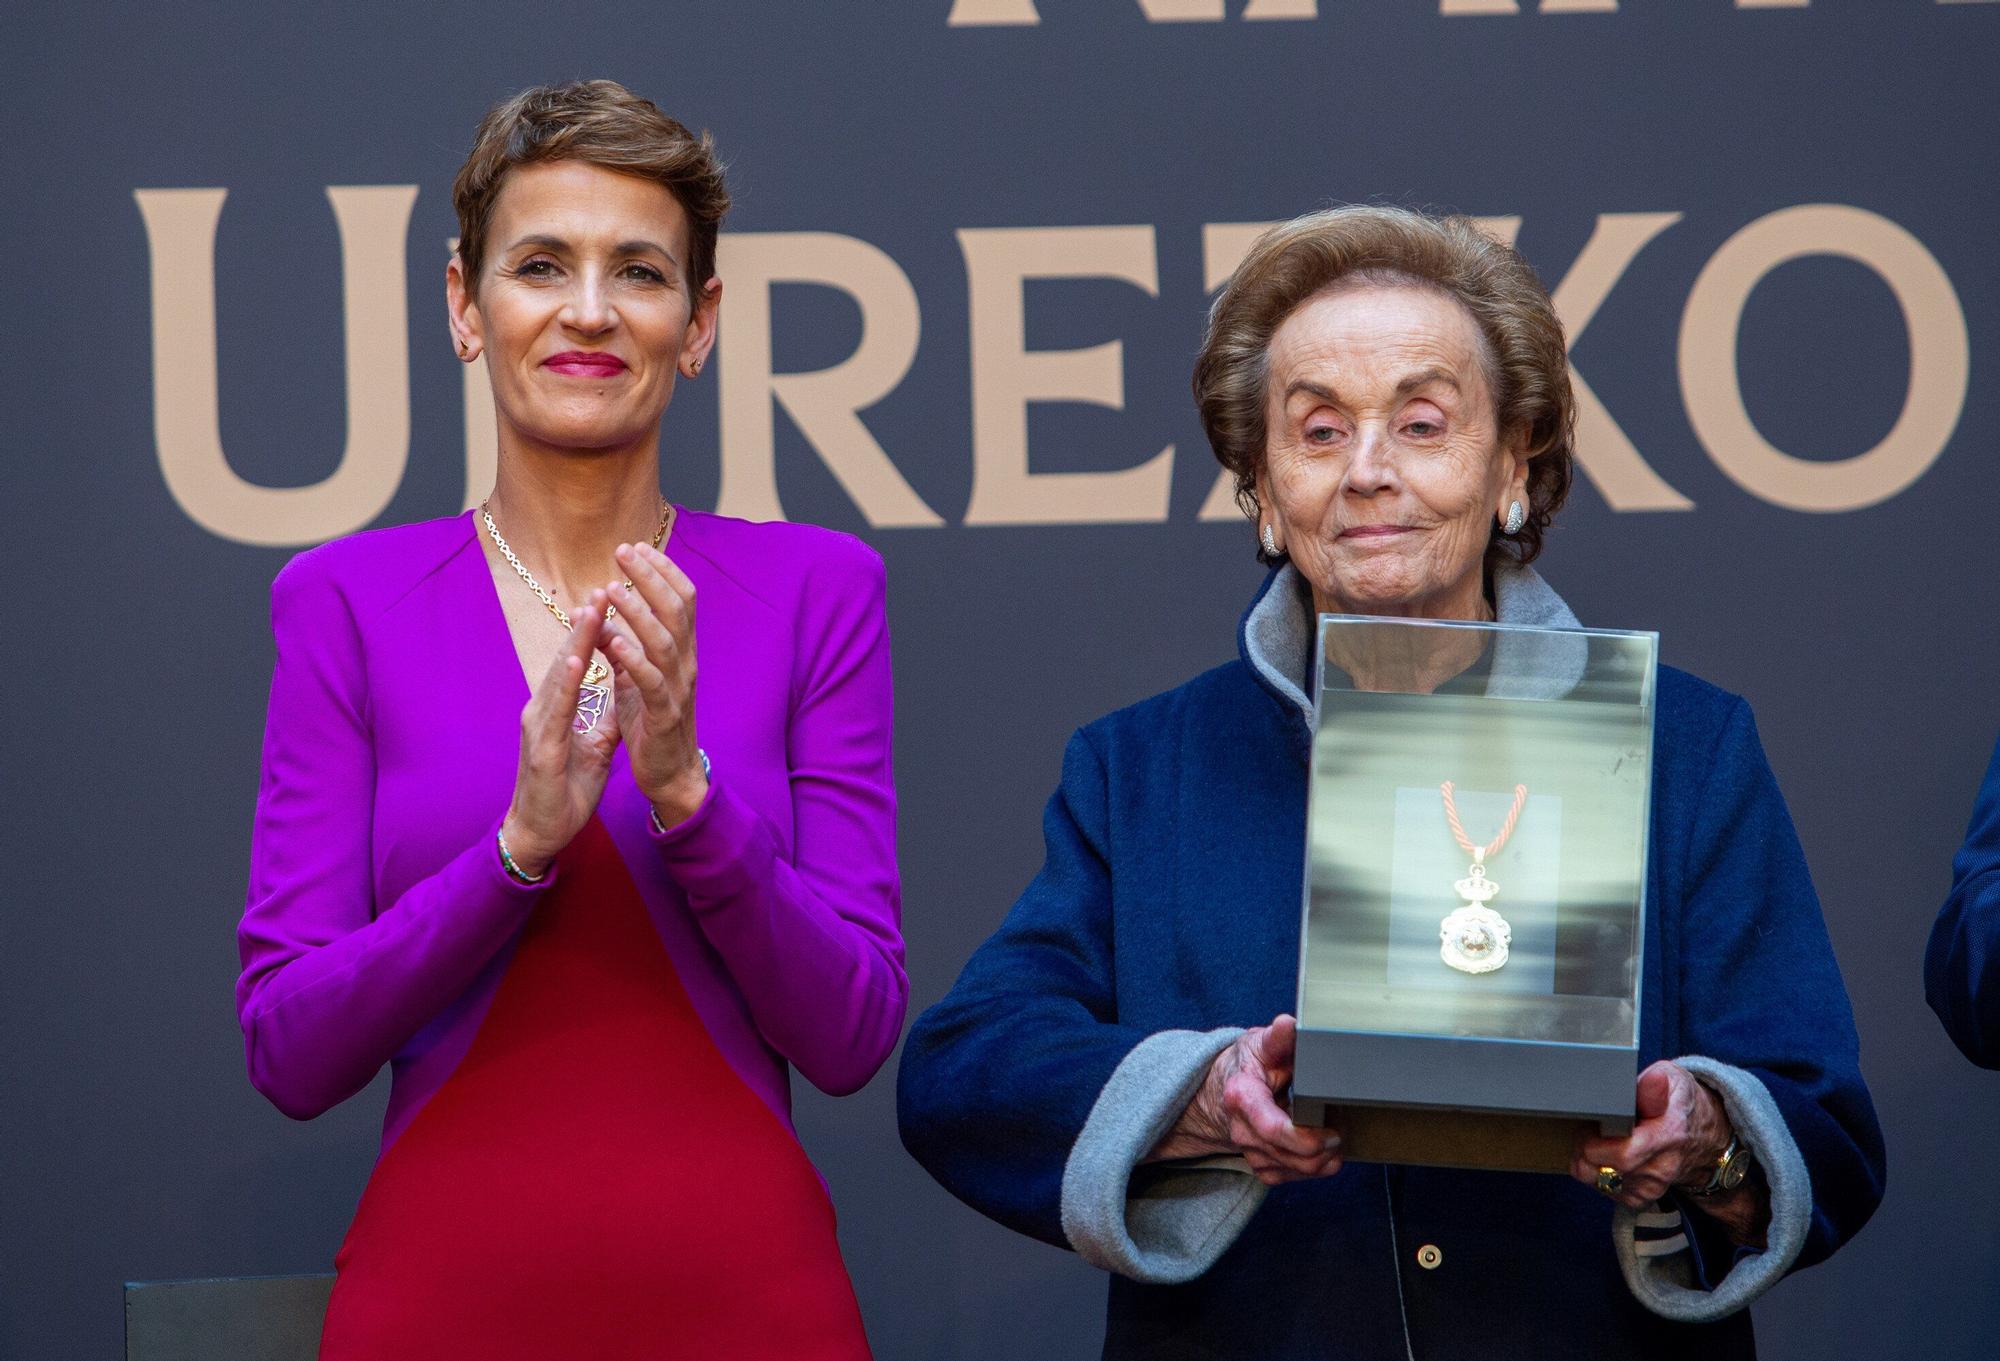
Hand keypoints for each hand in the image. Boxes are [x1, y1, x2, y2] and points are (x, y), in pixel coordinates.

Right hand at [499, 590, 622, 877]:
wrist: (542, 831)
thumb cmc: (565, 788)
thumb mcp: (595, 747)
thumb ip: (604, 718)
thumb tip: (623, 694)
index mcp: (558, 707)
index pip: (579, 660)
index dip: (597, 630)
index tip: (616, 599)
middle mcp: (543, 708)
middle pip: (567, 657)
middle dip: (588, 622)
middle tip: (607, 585)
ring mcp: (538, 725)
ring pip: (558, 674)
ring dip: (576, 641)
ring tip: (594, 608)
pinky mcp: (540, 747)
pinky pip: (555, 710)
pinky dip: (564, 683)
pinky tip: (574, 660)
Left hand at [601, 541, 706, 826]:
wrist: (669, 776)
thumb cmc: (652, 726)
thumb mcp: (636, 681)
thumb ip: (623, 649)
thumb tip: (600, 617)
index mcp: (682, 653)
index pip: (682, 600)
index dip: (662, 570)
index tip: (636, 546)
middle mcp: (687, 665)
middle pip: (676, 610)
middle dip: (649, 577)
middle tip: (622, 551)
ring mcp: (678, 689)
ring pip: (664, 640)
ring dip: (638, 612)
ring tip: (612, 589)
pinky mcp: (664, 716)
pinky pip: (652, 682)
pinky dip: (633, 659)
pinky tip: (613, 642)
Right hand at [1147, 1015, 1343, 1186]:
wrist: (1222, 1092)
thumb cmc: (1247, 1066)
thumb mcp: (1260, 1045)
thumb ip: (1278, 1038)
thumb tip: (1289, 1024)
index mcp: (1242, 1099)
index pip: (1274, 1130)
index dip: (1308, 1137)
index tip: (1333, 1129)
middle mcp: (1243, 1132)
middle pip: (1295, 1156)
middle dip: (1328, 1145)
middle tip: (1341, 1121)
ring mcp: (1252, 1154)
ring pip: (1303, 1170)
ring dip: (1327, 1154)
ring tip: (1334, 1128)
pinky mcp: (1263, 1169)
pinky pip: (1300, 1176)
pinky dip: (1319, 1163)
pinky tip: (1320, 1142)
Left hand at [1574, 1061, 1734, 1207]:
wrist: (1702, 1137)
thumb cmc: (1678, 1103)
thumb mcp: (1671, 1080)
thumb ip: (1653, 1085)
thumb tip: (1654, 1080)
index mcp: (1668, 1135)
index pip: (1622, 1154)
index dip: (1595, 1139)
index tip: (1594, 1122)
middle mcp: (1661, 1167)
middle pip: (1601, 1168)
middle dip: (1585, 1145)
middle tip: (1592, 1127)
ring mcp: (1650, 1186)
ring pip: (1595, 1179)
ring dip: (1588, 1159)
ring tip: (1600, 1139)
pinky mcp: (1640, 1198)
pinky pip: (1602, 1188)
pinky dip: (1597, 1171)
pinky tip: (1608, 1155)